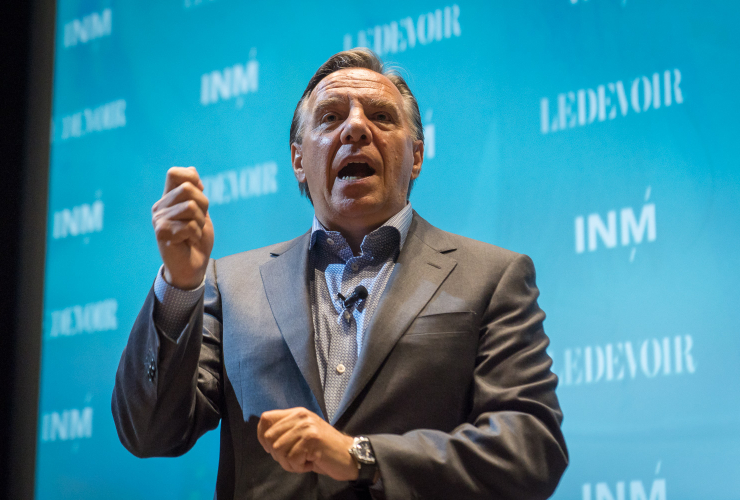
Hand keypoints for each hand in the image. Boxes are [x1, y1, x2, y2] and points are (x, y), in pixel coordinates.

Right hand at [152, 166, 213, 288]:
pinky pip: (189, 225)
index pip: (175, 173)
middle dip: (203, 205)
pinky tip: (189, 241)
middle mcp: (160, 206)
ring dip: (200, 222)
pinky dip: (196, 234)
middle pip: (188, 189)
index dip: (193, 180)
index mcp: (168, 199)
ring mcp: (158, 219)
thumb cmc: (197, 240)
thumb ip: (196, 193)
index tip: (199, 196)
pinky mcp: (161, 232)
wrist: (192, 267)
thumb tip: (192, 170)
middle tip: (198, 222)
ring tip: (194, 232)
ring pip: (190, 207)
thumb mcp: (201, 213)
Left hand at [257, 408, 357, 480]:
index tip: (272, 449)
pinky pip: (292, 459)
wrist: (350, 456)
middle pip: (269, 437)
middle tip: (294, 458)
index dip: (262, 436)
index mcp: (297, 413)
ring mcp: (306, 427)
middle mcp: (301, 416)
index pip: (266, 419)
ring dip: (289, 463)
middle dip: (278, 455)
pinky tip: (311, 462)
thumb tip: (264, 438)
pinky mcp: (312, 439)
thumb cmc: (324, 449)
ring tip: (304, 461)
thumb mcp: (303, 434)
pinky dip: (299, 467)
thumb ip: (286, 431)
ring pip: (279, 450)